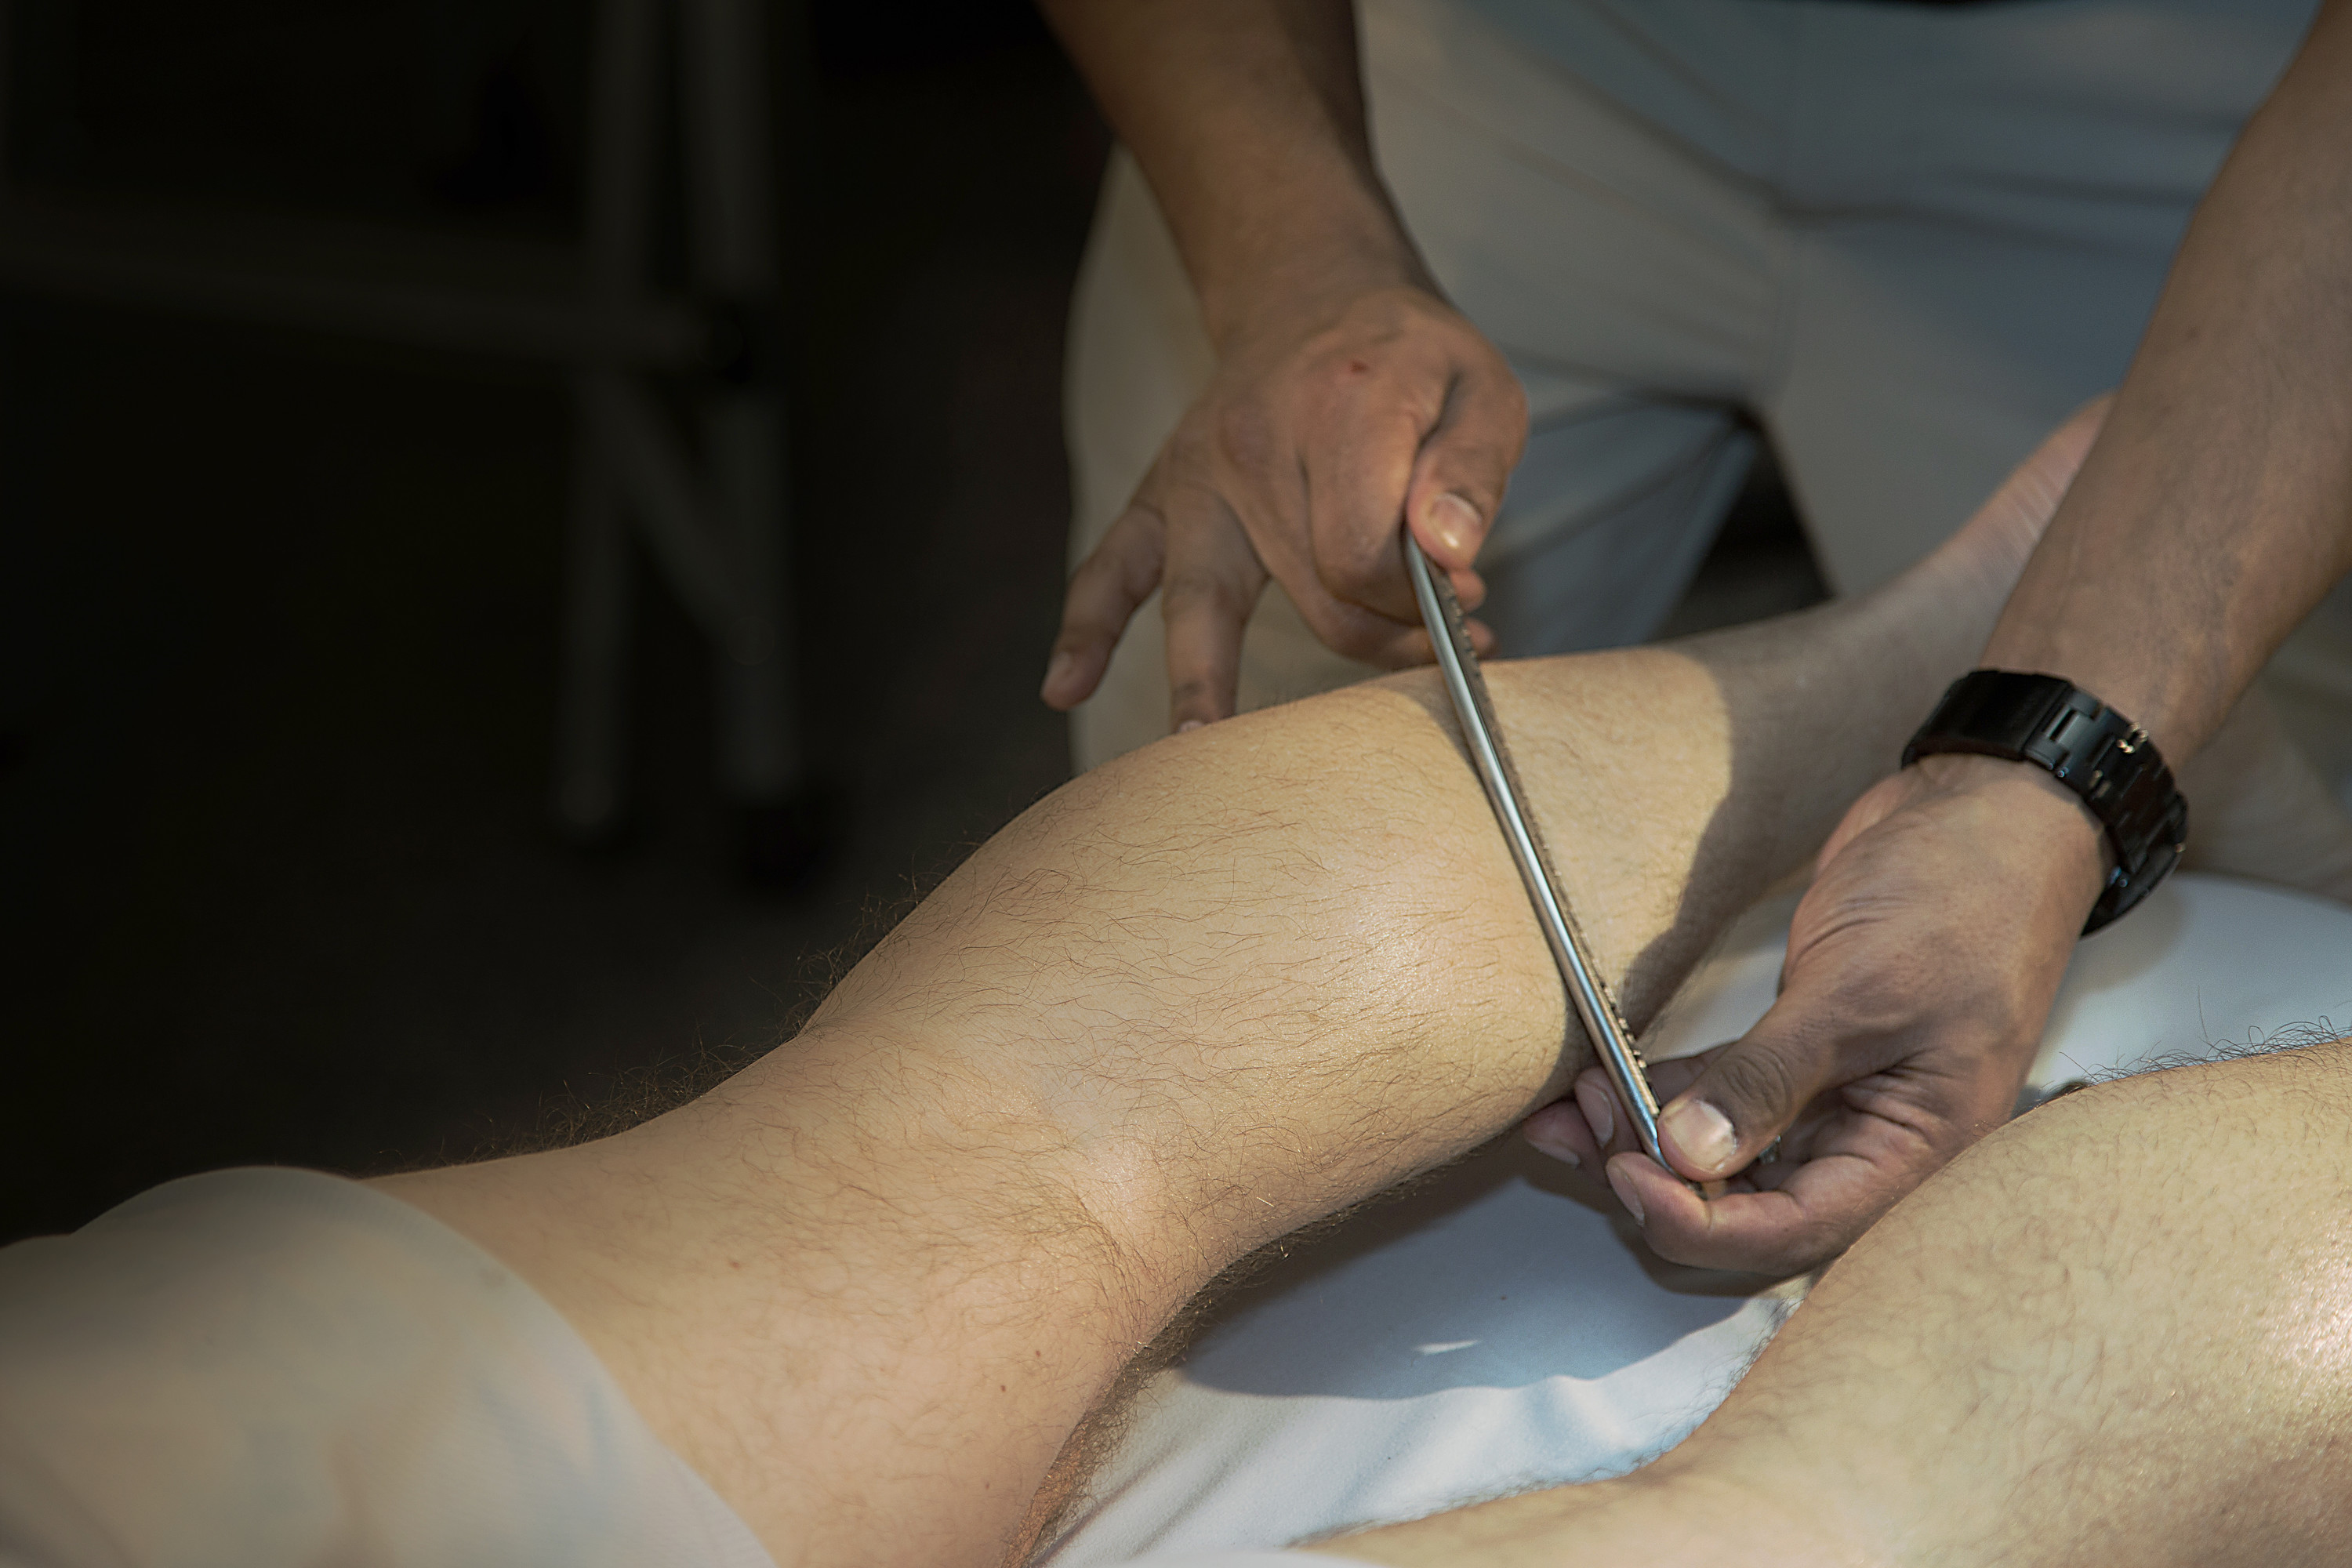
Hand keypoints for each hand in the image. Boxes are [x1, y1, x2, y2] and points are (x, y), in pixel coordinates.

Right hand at [1040, 281, 1526, 730]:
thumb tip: (1446, 557)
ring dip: (1209, 684)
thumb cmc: (1409, 359)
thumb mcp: (1481, 389)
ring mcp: (1195, 476)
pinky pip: (1111, 567)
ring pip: (1205, 605)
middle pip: (1310, 594)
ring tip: (1202, 752)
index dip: (1420, 606)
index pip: (1366, 559)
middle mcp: (1254, 445)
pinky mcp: (1158, 497)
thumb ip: (1472, 473)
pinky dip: (1085, 628)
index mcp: (1342, 409)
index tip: (1462, 605)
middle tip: (1439, 639)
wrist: (1316, 298)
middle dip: (1378, 637)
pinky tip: (1064, 688)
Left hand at [1525, 754, 2111, 1274]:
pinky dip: (1661, 1094)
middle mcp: (1872, 1140)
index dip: (1700, 1222)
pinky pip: (1720, 1098)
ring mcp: (1832, 1098)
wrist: (1986, 811)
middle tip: (1582, 1135)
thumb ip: (1770, 1076)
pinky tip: (1604, 1081)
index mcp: (1915, 1151)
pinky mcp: (1797, 1052)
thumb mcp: (1860, 990)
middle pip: (1748, 1208)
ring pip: (1723, 1157)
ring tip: (1571, 1109)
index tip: (1627, 1174)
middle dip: (1658, 1183)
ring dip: (1643, 1141)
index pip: (1793, 1230)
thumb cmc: (1966, 896)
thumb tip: (1689, 1154)